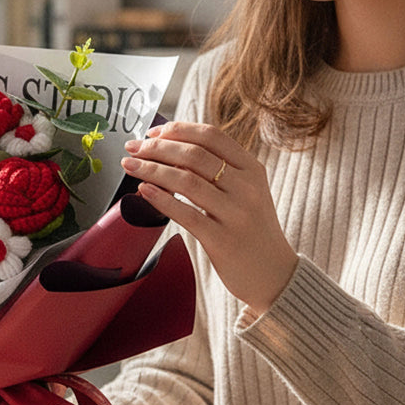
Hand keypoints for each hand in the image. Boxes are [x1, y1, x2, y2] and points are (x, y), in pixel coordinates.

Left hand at [121, 120, 297, 317]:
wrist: (274, 274)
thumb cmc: (250, 230)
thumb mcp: (244, 192)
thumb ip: (216, 170)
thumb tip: (168, 150)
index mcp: (252, 169)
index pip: (211, 136)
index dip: (178, 130)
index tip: (152, 133)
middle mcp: (247, 188)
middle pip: (194, 155)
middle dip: (157, 148)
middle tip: (132, 147)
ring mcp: (236, 214)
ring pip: (186, 181)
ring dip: (151, 169)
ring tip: (129, 165)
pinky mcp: (223, 240)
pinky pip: (187, 214)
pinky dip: (161, 199)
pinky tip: (143, 190)